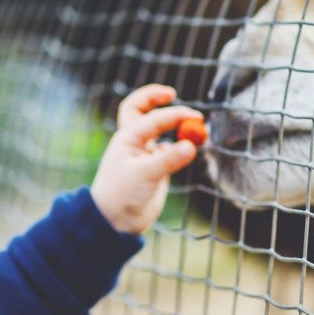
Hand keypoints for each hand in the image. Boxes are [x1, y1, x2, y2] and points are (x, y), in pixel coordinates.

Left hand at [90, 85, 203, 234]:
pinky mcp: (155, 167)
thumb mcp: (145, 175)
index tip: (194, 119)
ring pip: (157, 129)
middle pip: (140, 110)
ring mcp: (145, 153)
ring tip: (196, 127)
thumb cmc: (122, 195)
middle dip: (154, 98)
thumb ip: (169, 160)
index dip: (174, 115)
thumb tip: (192, 145)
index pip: (153, 118)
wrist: (117, 221)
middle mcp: (135, 142)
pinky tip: (189, 152)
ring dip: (173, 122)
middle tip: (172, 93)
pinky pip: (169, 149)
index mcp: (127, 138)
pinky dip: (180, 145)